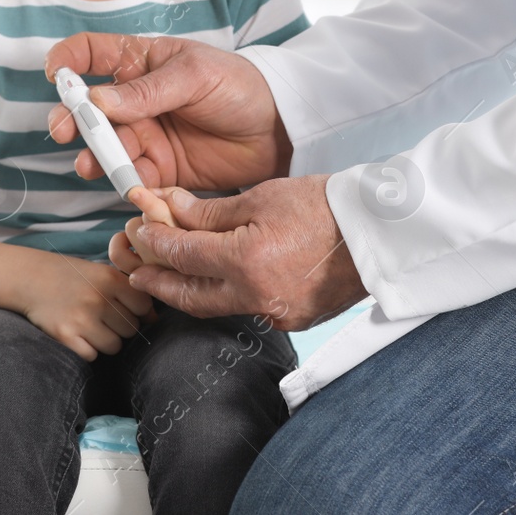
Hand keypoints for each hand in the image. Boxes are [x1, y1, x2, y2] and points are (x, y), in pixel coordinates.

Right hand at [20, 253, 156, 360]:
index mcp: (109, 278)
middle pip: (131, 329)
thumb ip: (128, 291)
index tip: (121, 306)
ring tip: (89, 325)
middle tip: (101, 316)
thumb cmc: (71, 276)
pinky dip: (87, 350)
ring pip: (114, 346)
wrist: (29, 278)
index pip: (144, 307)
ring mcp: (81, 318)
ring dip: (105, 340)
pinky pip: (92, 356)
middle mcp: (98, 298)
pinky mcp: (65, 336)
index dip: (136, 310)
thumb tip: (154, 319)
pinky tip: (78, 334)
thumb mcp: (101, 272)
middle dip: (120, 327)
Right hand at [45, 33, 290, 192]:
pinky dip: (124, 182)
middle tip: (65, 131)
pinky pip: (132, 176)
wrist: (278, 129)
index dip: (69, 59)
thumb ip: (147, 91)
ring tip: (91, 165)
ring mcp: (147, 135)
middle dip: (72, 119)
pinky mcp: (161, 169)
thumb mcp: (195, 76)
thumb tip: (98, 100)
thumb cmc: (240, 86)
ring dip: (94, 156)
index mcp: (143, 63)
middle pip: (90, 109)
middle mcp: (137, 100)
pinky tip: (128, 184)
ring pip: (107, 147)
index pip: (94, 53)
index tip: (54, 73)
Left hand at [117, 176, 368, 331]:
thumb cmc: (325, 206)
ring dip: (191, 290)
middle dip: (158, 285)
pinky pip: (248, 308)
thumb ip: (209, 212)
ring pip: (218, 306)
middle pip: (189, 297)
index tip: (140, 232)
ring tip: (173, 274)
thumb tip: (168, 209)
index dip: (154, 243)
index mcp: (246, 261)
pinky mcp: (293, 317)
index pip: (182, 255)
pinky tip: (222, 278)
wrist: (378, 232)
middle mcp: (257, 296)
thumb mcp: (260, 197)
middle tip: (137, 273)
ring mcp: (276, 312)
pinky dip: (229, 294)